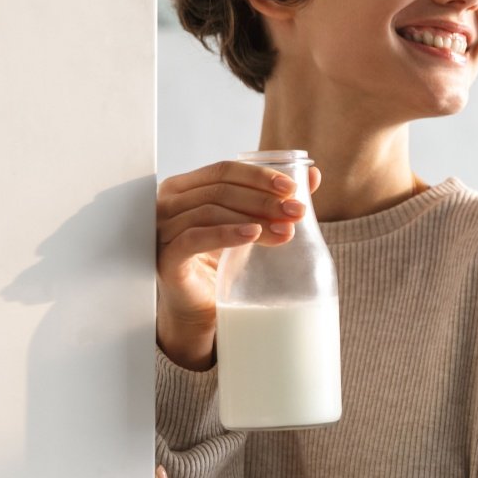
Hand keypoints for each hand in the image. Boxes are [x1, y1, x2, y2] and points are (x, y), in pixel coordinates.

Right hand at [155, 160, 322, 368]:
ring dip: (253, 217)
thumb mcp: (249, 224)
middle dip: (264, 199)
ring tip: (285, 230)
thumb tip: (313, 176)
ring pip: (211, 211)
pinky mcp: (167, 257)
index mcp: (185, 187)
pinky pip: (195, 238)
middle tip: (296, 211)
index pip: (224, 170)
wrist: (200, 307)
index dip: (259, 176)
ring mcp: (163, 229)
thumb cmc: (220, 261)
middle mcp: (169, 203)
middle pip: (220, 190)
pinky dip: (226, 233)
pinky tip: (253, 234)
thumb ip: (275, 199)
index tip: (293, 188)